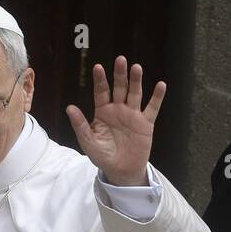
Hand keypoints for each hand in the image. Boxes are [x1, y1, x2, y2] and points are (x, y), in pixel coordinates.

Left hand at [66, 56, 164, 185]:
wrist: (120, 171)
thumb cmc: (103, 156)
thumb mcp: (88, 142)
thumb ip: (80, 125)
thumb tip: (69, 108)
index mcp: (103, 111)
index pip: (101, 92)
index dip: (100, 80)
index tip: (98, 67)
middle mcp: (118, 109)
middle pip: (119, 87)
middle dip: (120, 74)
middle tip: (120, 60)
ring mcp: (133, 115)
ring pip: (135, 94)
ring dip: (136, 81)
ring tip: (136, 67)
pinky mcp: (146, 124)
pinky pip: (152, 108)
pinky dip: (157, 97)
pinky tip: (161, 85)